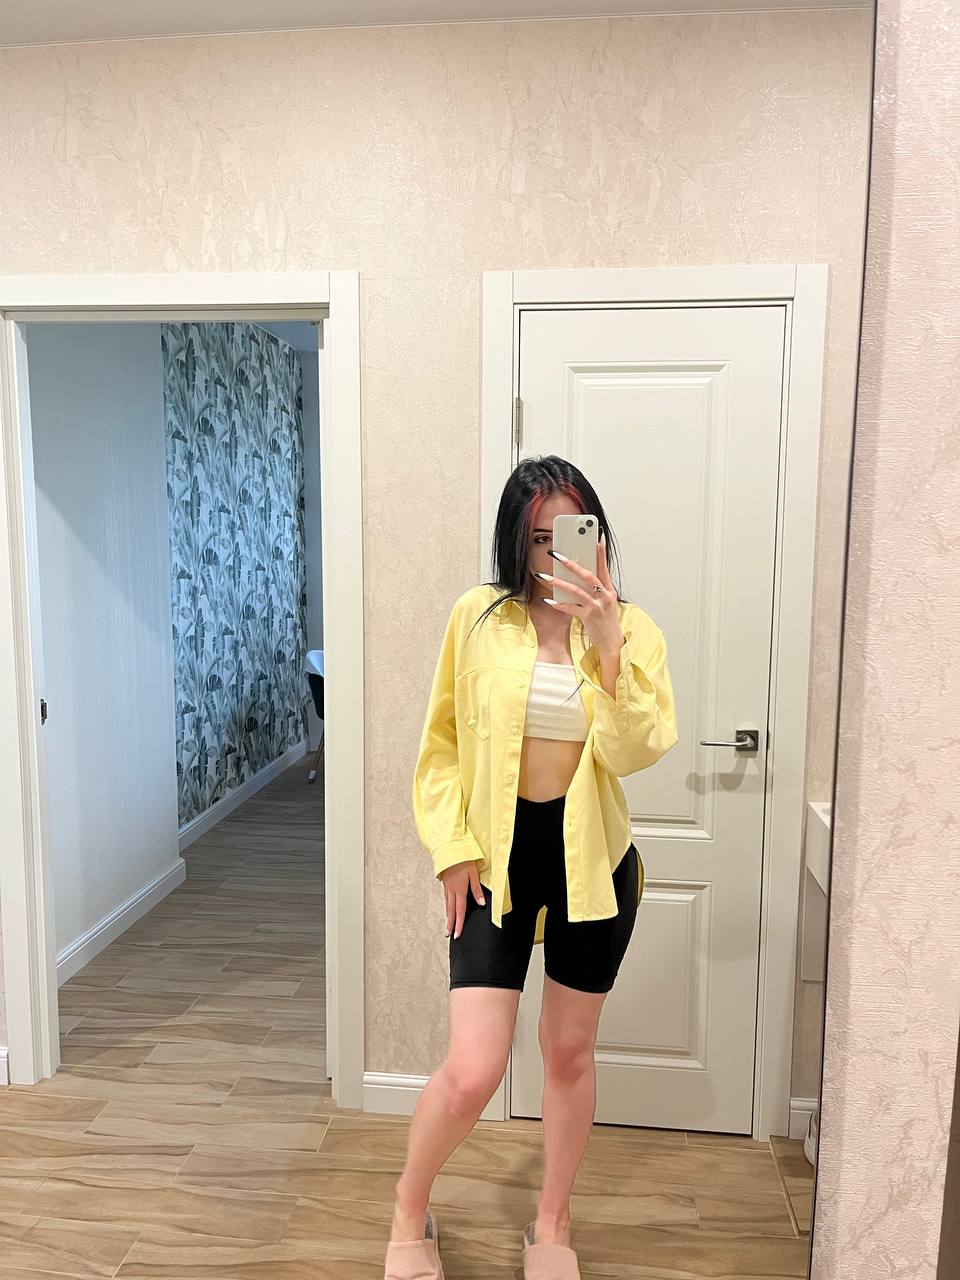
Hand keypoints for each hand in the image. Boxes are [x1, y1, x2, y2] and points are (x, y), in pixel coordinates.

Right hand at [439, 860, 484, 938]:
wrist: (449, 849)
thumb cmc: (463, 859)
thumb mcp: (473, 874)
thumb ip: (477, 890)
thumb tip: (481, 904)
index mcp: (460, 889)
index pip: (460, 911)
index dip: (459, 924)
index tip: (458, 934)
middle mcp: (452, 890)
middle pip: (451, 910)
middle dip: (450, 923)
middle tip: (449, 934)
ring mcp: (447, 886)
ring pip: (447, 904)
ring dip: (448, 916)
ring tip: (448, 924)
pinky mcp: (445, 882)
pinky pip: (446, 897)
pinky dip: (446, 905)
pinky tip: (447, 907)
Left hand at [542, 531, 625, 655]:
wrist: (612, 642)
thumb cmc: (607, 620)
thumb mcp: (606, 602)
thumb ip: (597, 588)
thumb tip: (581, 574)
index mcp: (609, 590)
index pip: (604, 567)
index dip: (600, 553)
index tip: (596, 539)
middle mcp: (605, 596)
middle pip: (587, 575)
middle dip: (571, 564)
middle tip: (558, 554)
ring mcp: (597, 606)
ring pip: (576, 590)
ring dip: (559, 582)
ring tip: (545, 576)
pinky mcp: (588, 617)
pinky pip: (570, 608)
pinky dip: (559, 604)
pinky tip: (548, 601)